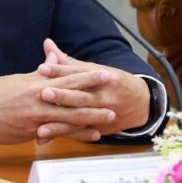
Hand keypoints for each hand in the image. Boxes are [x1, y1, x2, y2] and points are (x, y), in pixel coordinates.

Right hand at [0, 70, 115, 144]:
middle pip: (73, 100)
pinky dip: (73, 134)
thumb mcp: (18, 79)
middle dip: (96, 100)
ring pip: (68, 119)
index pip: (68, 78)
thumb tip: (54, 59)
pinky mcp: (30, 133)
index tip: (107, 74)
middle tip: (115, 99)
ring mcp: (35, 119)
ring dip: (90, 120)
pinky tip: (87, 136)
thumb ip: (40, 73)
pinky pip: (56, 134)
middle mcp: (38, 100)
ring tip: (108, 119)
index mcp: (37, 84)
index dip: (89, 76)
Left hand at [35, 38, 150, 142]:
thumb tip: (46, 43)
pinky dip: (62, 136)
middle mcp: (103, 96)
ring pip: (80, 118)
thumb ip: (66, 61)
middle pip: (81, 96)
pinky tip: (44, 139)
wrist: (141, 103)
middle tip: (43, 93)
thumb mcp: (93, 69)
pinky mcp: (100, 128)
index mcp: (101, 77)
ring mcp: (103, 114)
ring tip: (41, 128)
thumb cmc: (110, 82)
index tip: (42, 68)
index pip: (78, 73)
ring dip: (60, 124)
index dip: (60, 70)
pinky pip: (79, 133)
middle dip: (63, 96)